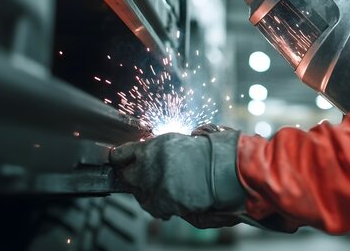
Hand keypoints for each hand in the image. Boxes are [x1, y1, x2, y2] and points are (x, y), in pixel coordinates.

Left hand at [110, 129, 245, 219]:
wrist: (227, 169)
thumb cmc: (210, 152)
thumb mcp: (180, 141)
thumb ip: (160, 148)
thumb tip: (149, 154)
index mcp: (152, 146)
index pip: (122, 153)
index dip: (122, 157)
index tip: (122, 160)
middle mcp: (149, 165)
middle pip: (127, 175)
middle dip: (134, 175)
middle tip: (146, 176)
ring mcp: (154, 186)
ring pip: (139, 193)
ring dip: (148, 191)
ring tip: (164, 188)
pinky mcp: (163, 203)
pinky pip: (153, 207)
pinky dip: (160, 205)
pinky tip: (171, 199)